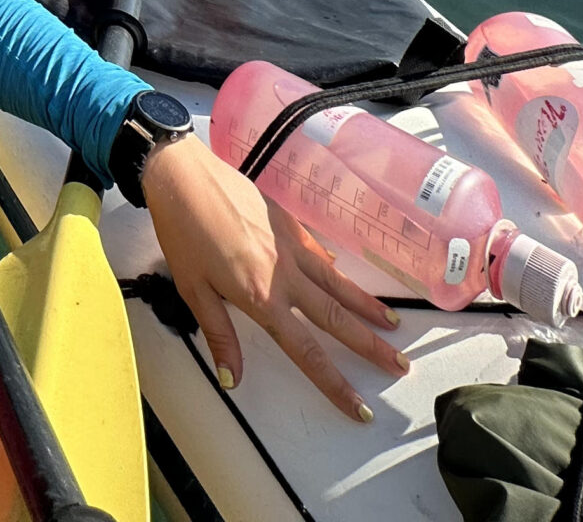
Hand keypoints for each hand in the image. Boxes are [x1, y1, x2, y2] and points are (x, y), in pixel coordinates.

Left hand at [140, 139, 405, 418]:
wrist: (185, 176)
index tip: (359, 405)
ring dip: (367, 308)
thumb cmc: (182, 233)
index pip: (306, 351)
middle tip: (400, 365)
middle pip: (336, 319)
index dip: (334, 382)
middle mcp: (285, 275)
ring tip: (393, 326)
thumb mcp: (192, 290)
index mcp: (261, 298)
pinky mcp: (289, 225)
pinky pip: (321, 256)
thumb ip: (219, 335)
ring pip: (339, 284)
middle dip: (370, 345)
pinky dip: (338, 272)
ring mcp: (291, 247)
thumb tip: (232, 380)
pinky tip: (347, 279)